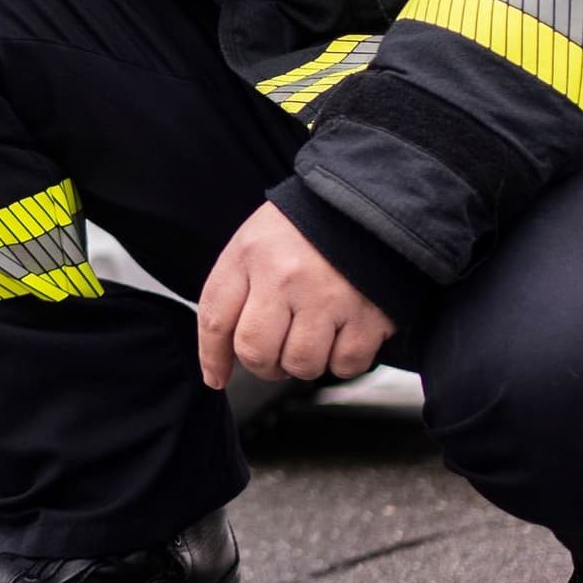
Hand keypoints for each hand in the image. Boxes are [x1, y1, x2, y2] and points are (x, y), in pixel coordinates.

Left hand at [196, 202, 394, 387]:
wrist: (367, 206)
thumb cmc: (305, 228)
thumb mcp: (254, 243)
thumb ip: (231, 295)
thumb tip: (219, 365)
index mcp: (252, 255)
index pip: (215, 320)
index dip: (212, 358)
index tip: (217, 377)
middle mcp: (287, 277)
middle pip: (256, 353)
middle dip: (263, 364)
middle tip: (276, 351)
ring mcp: (330, 297)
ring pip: (301, 365)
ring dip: (303, 363)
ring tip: (312, 337)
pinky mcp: (370, 314)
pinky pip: (346, 365)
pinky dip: (342, 360)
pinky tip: (342, 334)